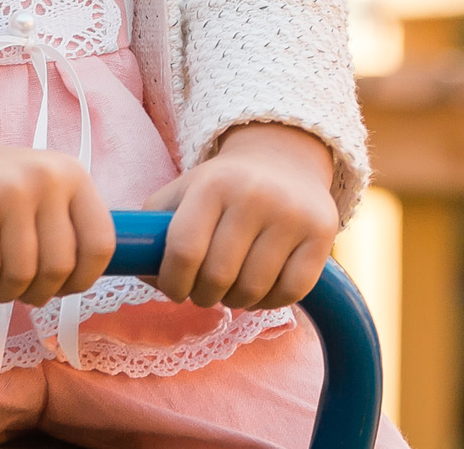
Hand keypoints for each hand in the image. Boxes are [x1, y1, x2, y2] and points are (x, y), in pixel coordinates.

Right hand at [0, 134, 113, 306]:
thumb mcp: (44, 194)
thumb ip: (69, 228)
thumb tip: (86, 280)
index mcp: (72, 176)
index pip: (101, 245)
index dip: (82, 280)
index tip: (58, 287)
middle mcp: (46, 177)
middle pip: (58, 269)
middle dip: (35, 293)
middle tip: (14, 287)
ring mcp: (8, 189)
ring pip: (21, 276)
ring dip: (3, 294)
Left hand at [143, 123, 338, 310]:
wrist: (282, 161)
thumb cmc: (221, 190)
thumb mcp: (182, 193)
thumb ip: (152, 232)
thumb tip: (141, 273)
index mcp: (212, 184)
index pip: (184, 251)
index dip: (173, 283)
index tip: (175, 289)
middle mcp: (254, 194)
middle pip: (218, 277)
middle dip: (203, 296)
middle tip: (204, 291)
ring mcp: (292, 213)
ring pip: (254, 290)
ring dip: (236, 301)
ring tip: (231, 288)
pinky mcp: (322, 232)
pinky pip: (290, 292)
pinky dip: (270, 302)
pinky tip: (261, 288)